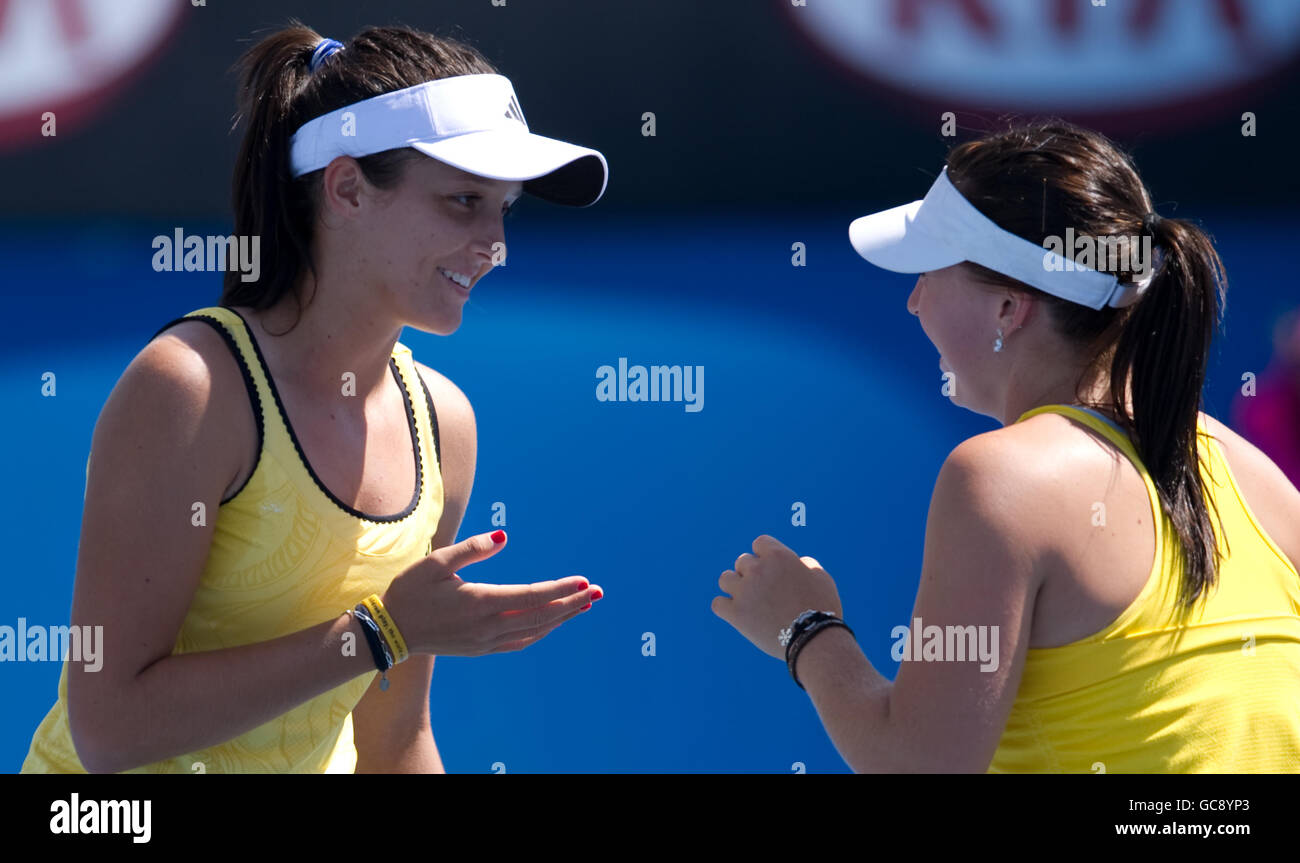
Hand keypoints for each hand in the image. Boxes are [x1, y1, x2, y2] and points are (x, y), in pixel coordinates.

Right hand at [381, 530, 601, 655]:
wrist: (389, 631)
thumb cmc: (410, 590)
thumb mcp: (436, 562)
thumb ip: (472, 549)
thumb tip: (505, 536)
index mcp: (480, 602)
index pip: (533, 596)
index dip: (561, 589)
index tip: (585, 581)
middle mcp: (487, 626)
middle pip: (541, 616)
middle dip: (573, 603)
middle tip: (598, 592)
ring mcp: (485, 641)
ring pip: (534, 631)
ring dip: (561, 618)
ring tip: (583, 605)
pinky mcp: (480, 649)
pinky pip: (520, 642)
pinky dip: (541, 632)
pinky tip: (552, 624)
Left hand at [711, 534, 842, 659]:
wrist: (814, 639)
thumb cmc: (822, 608)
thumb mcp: (822, 577)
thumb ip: (805, 563)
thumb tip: (797, 561)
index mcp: (778, 556)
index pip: (760, 543)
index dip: (764, 555)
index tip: (771, 568)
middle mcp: (757, 569)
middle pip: (742, 561)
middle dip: (752, 573)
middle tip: (763, 589)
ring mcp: (744, 591)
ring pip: (725, 579)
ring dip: (734, 586)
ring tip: (746, 598)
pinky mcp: (736, 613)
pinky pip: (718, 604)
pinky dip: (725, 607)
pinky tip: (736, 613)